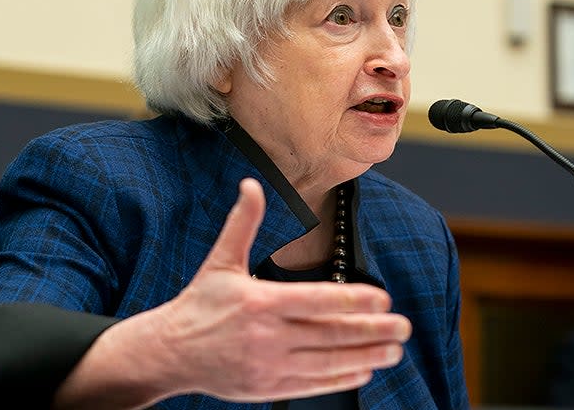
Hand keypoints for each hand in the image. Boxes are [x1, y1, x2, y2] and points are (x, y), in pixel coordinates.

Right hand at [56, 178, 409, 408]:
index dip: (353, 299)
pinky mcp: (268, 389)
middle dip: (372, 331)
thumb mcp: (220, 262)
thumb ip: (242, 224)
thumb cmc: (199, 305)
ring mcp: (268, 366)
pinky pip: (313, 384)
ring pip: (328, 362)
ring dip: (367, 357)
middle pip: (331, 334)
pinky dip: (342, 378)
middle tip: (404, 326)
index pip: (316, 300)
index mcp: (259, 302)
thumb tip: (251, 184)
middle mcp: (267, 337)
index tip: (383, 298)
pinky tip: (364, 369)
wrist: (169, 354)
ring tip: (394, 350)